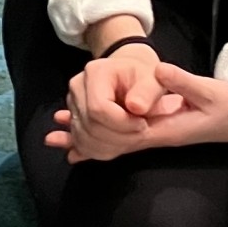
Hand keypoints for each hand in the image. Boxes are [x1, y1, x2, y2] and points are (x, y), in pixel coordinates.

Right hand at [46, 45, 181, 162]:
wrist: (131, 74)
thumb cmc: (145, 77)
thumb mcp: (155, 80)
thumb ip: (148, 92)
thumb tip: (135, 107)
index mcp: (95, 73)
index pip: (98, 109)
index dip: (122, 124)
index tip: (143, 125)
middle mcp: (77, 86)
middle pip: (89, 125)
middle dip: (118, 138)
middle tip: (141, 134)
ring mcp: (72, 102)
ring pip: (82, 136)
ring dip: (108, 147)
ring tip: (130, 140)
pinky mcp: (73, 116)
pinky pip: (76, 140)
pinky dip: (89, 150)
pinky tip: (93, 154)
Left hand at [47, 62, 227, 162]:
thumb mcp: (210, 91)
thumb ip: (183, 82)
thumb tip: (157, 71)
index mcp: (165, 129)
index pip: (125, 135)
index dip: (99, 130)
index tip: (76, 125)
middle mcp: (157, 136)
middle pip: (113, 143)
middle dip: (83, 139)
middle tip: (54, 137)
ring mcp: (157, 135)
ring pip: (115, 142)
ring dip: (86, 140)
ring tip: (55, 140)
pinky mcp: (159, 129)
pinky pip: (125, 138)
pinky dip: (102, 138)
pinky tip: (83, 143)